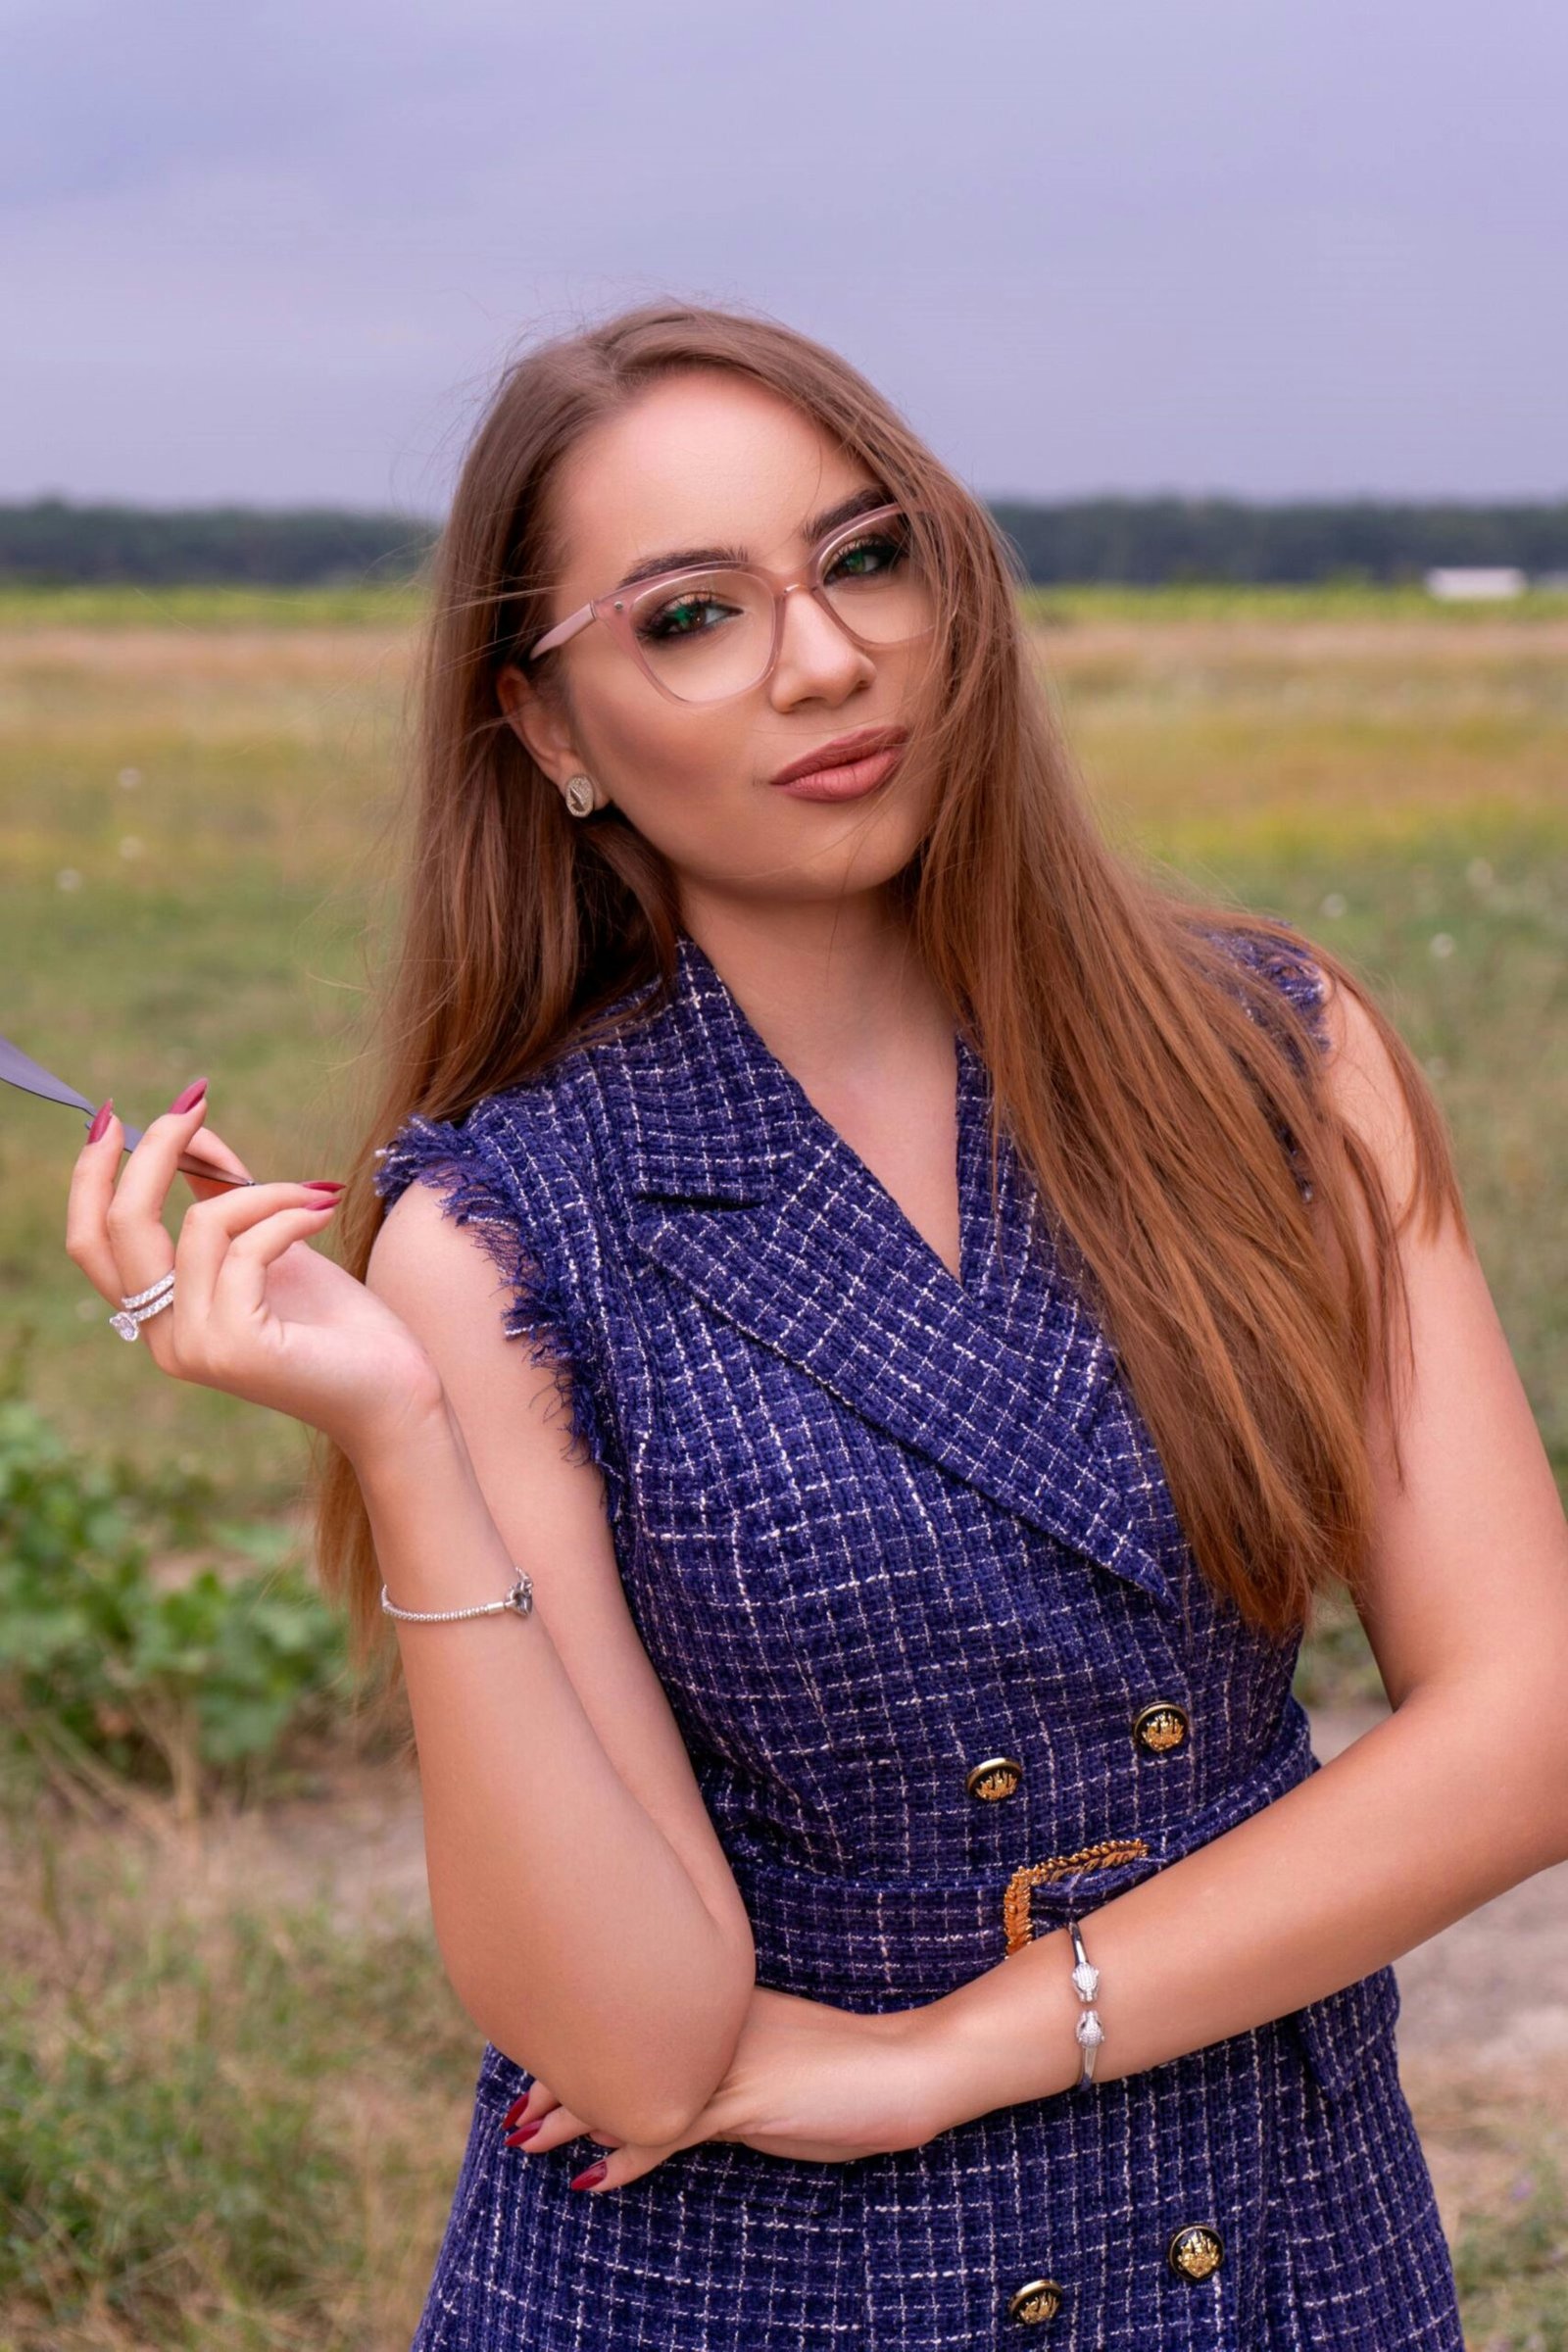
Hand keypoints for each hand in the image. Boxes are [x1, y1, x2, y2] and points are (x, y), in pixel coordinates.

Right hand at [66, 1081, 445, 1458]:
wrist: (393, 1391)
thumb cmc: (336, 1324)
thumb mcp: (270, 1247)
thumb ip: (225, 1199)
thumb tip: (195, 1133)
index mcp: (160, 1318)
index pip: (90, 1240)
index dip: (92, 1173)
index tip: (115, 1113)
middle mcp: (163, 1340)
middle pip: (119, 1225)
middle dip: (155, 1150)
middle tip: (195, 1104)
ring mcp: (195, 1347)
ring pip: (199, 1226)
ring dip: (263, 1191)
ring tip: (314, 1194)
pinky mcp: (236, 1348)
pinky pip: (247, 1249)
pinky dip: (287, 1215)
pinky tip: (324, 1210)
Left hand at [494, 1984, 947, 2192]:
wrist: (905, 2067)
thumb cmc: (842, 2071)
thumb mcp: (769, 2067)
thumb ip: (719, 2073)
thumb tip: (673, 2101)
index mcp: (716, 2004)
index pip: (629, 2014)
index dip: (578, 2041)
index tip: (538, 2072)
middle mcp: (712, 2022)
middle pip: (617, 2041)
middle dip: (559, 2080)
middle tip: (516, 2113)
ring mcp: (727, 2059)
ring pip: (633, 2082)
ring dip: (575, 2117)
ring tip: (528, 2140)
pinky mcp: (746, 2100)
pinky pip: (672, 2128)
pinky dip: (628, 2154)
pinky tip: (595, 2178)